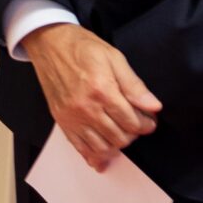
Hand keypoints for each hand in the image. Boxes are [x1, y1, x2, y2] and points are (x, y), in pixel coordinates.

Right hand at [21, 23, 161, 169]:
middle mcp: (86, 108)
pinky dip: (93, 156)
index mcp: (102, 90)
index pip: (132, 121)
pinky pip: (80, 147)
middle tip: (136, 124)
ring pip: (102, 147)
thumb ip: (134, 85)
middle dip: (133, 134)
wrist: (49, 43)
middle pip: (119, 137)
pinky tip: (102, 158)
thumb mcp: (114, 58)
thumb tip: (153, 106)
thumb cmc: (82, 47)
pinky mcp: (62, 121)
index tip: (149, 120)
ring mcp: (72, 117)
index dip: (146, 124)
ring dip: (116, 145)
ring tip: (121, 133)